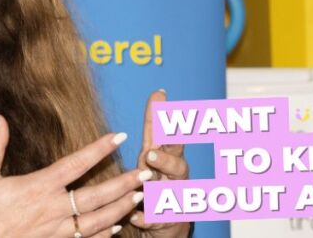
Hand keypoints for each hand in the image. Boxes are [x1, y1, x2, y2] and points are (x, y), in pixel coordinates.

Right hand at [0, 113, 149, 237]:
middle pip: (97, 196)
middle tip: (146, 173)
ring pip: (97, 222)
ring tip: (139, 197)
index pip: (75, 164)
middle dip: (124, 184)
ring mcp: (55, 232)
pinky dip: (103, 235)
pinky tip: (116, 227)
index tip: (119, 136)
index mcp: (37, 187)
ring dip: (120, 209)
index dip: (99, 149)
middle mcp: (52, 210)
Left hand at [130, 89, 191, 237]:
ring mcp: (172, 198)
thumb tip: (158, 93)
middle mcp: (174, 176)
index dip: (162, 117)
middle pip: (176, 166)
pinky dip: (146, 219)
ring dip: (157, 189)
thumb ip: (157, 128)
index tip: (158, 99)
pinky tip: (136, 217)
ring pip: (168, 193)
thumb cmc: (159, 180)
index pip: (166, 135)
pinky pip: (155, 220)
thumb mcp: (155, 154)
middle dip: (166, 160)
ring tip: (146, 185)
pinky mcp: (166, 220)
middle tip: (151, 155)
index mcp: (167, 157)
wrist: (168, 220)